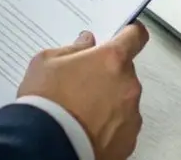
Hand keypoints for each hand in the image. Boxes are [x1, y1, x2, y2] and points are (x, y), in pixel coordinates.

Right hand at [17, 23, 149, 159]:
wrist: (45, 146)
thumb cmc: (45, 103)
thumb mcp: (46, 63)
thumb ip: (72, 49)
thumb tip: (86, 43)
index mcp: (112, 59)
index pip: (136, 36)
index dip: (130, 33)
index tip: (125, 36)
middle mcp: (127, 84)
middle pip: (125, 71)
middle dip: (108, 74)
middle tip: (84, 84)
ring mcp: (131, 114)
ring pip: (124, 99)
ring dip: (110, 101)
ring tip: (82, 111)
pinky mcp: (128, 140)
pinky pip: (123, 126)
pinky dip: (110, 125)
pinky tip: (88, 128)